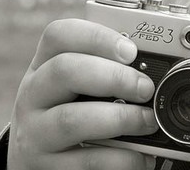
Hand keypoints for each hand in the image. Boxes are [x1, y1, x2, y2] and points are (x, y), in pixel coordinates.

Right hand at [8, 18, 157, 169]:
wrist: (35, 156)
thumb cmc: (68, 106)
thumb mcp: (77, 80)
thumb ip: (106, 66)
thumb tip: (156, 67)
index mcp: (45, 62)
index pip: (59, 34)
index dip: (98, 37)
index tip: (131, 50)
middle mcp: (34, 93)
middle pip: (65, 70)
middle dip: (114, 76)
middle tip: (145, 88)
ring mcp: (35, 131)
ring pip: (71, 120)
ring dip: (119, 118)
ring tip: (147, 121)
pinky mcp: (44, 167)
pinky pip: (83, 162)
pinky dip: (118, 158)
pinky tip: (138, 155)